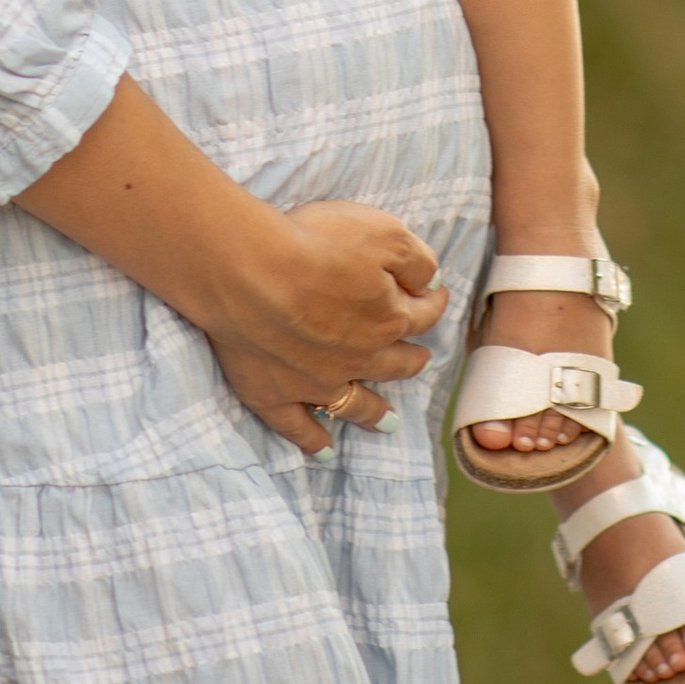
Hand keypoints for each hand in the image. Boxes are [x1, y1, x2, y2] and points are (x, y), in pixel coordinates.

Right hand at [195, 197, 449, 457]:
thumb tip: (433, 283)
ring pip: (355, 404)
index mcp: (387, 318)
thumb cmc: (316, 242)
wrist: (249, 271)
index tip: (435, 295)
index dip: (432, 302)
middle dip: (410, 361)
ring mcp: (315, 382)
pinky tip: (322, 451)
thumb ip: (416, 261)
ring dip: (374, 413)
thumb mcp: (384, 233)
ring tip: (388, 422)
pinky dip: (312, 440)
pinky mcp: (272, 393)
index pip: (422, 315)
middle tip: (419, 361)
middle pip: (393, 364)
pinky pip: (297, 427)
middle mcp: (358, 358)